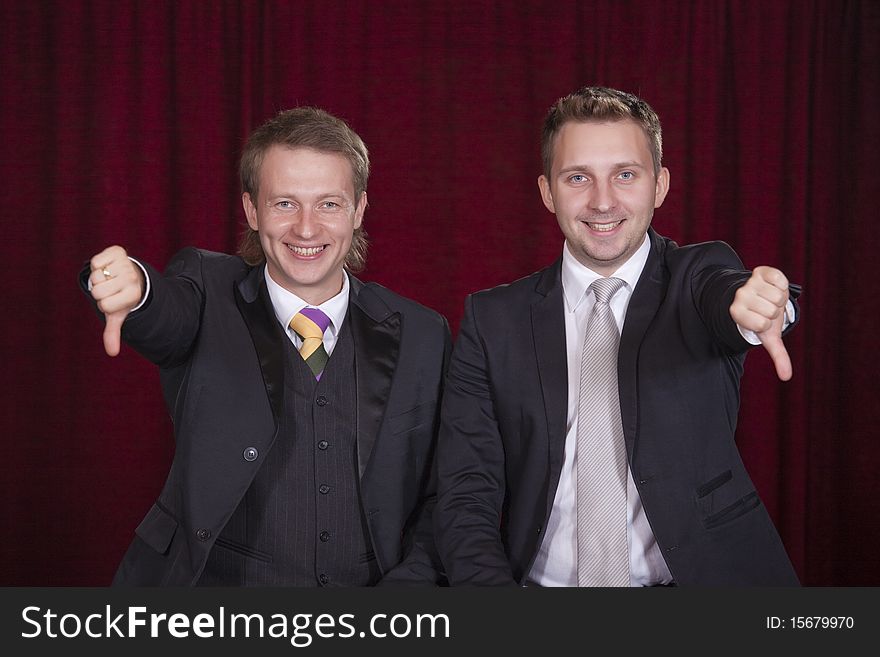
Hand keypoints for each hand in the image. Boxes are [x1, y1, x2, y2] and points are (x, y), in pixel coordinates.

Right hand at [88, 246, 144, 356]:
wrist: (130, 274)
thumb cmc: (121, 297)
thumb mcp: (118, 314)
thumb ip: (113, 332)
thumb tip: (112, 352)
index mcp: (133, 295)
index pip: (104, 305)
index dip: (104, 304)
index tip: (113, 300)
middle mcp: (132, 279)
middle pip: (97, 290)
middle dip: (99, 291)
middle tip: (110, 288)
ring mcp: (126, 264)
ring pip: (95, 276)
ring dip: (98, 277)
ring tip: (109, 278)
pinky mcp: (118, 251)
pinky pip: (95, 261)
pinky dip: (97, 264)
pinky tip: (107, 266)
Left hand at [729, 266, 791, 380]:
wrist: (758, 295)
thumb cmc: (763, 318)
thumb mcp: (768, 337)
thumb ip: (777, 355)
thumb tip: (786, 377)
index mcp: (737, 313)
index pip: (761, 324)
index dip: (767, 323)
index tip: (762, 321)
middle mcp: (740, 297)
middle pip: (772, 310)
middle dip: (775, 310)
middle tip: (767, 308)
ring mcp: (748, 283)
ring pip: (778, 295)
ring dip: (779, 297)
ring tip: (770, 298)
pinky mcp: (759, 271)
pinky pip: (779, 278)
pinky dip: (781, 283)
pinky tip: (773, 285)